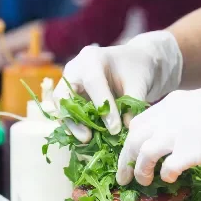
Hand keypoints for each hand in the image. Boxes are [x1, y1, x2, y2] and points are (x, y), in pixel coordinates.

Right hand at [53, 31, 182, 142]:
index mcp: (92, 59)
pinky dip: (75, 126)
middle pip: (64, 95)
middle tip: (87, 138)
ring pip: (61, 107)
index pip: (93, 83)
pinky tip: (87, 139)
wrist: (135, 65)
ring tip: (87, 141)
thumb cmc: (137, 71)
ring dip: (72, 126)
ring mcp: (70, 84)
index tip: (115, 128)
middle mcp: (75, 70)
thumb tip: (125, 128)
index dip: (103, 107)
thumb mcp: (139, 84)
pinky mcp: (71, 97)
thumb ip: (131, 104)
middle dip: (74, 119)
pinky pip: (67, 114)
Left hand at [116, 69, 200, 185]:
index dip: (131, 141)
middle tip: (125, 177)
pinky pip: (167, 168)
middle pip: (133, 138)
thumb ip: (182, 117)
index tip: (131, 156)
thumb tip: (174, 138)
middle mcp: (169, 116)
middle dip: (125, 160)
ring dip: (140, 170)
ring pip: (142, 153)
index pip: (138, 122)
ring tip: (144, 182)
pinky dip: (165, 175)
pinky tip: (172, 179)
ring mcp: (179, 133)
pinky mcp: (193, 150)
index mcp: (171, 103)